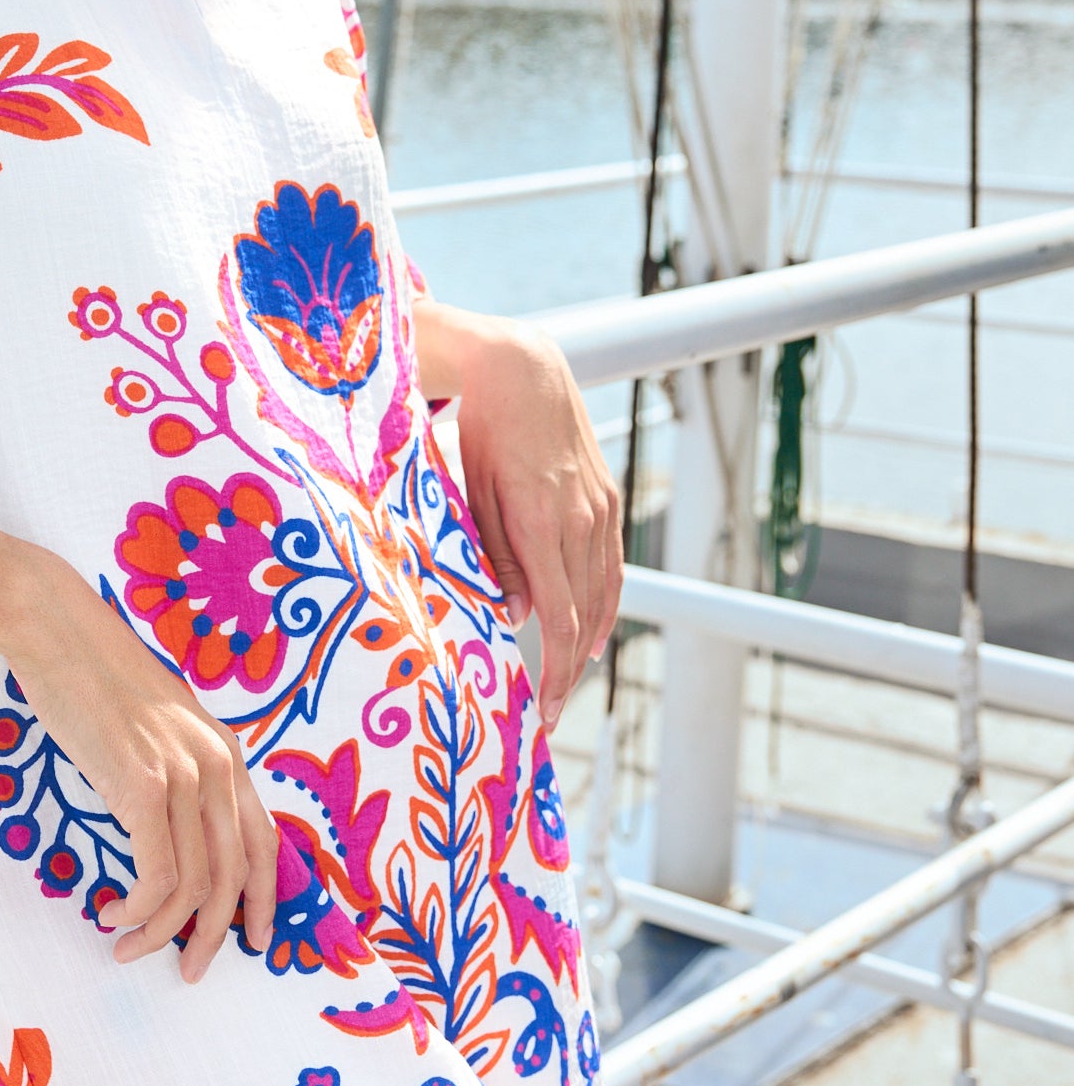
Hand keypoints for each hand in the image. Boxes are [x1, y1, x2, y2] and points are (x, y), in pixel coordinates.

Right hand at [4, 568, 280, 981]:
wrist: (57, 631)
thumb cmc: (94, 676)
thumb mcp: (158, 725)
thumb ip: (177, 770)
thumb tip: (171, 828)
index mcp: (227, 752)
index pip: (265, 842)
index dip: (265, 899)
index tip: (251, 939)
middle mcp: (217, 766)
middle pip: (234, 875)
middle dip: (213, 934)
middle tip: (190, 970)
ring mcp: (183, 776)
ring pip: (192, 885)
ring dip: (161, 932)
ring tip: (126, 947)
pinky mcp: (142, 786)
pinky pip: (155, 875)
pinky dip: (138, 910)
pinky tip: (114, 914)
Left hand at [414, 302, 622, 730]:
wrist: (524, 373)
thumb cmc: (482, 434)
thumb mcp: (473, 495)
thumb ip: (497, 557)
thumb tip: (518, 615)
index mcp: (543, 523)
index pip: (558, 618)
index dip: (553, 672)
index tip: (543, 711)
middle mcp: (582, 521)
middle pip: (583, 616)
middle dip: (566, 672)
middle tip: (549, 712)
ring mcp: (602, 509)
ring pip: (604, 593)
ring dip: (587, 642)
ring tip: (566, 681)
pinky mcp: (609, 498)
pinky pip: (612, 565)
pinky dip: (604, 603)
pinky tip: (592, 632)